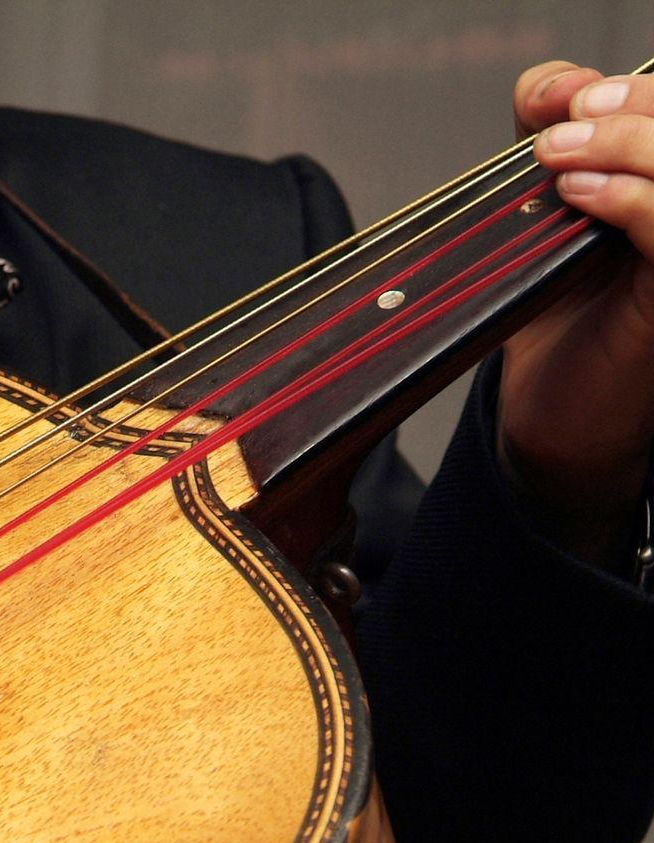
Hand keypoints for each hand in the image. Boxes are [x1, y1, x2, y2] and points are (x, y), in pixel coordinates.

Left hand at [498, 61, 653, 565]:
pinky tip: (580, 193)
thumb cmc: (558, 315)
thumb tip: (557, 86)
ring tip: (558, 157)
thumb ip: (554, 141)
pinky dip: (635, 197)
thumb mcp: (548, 212)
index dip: (627, 87)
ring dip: (632, 145)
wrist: (554, 415)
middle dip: (632, 107)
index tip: (561, 98)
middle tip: (563, 121)